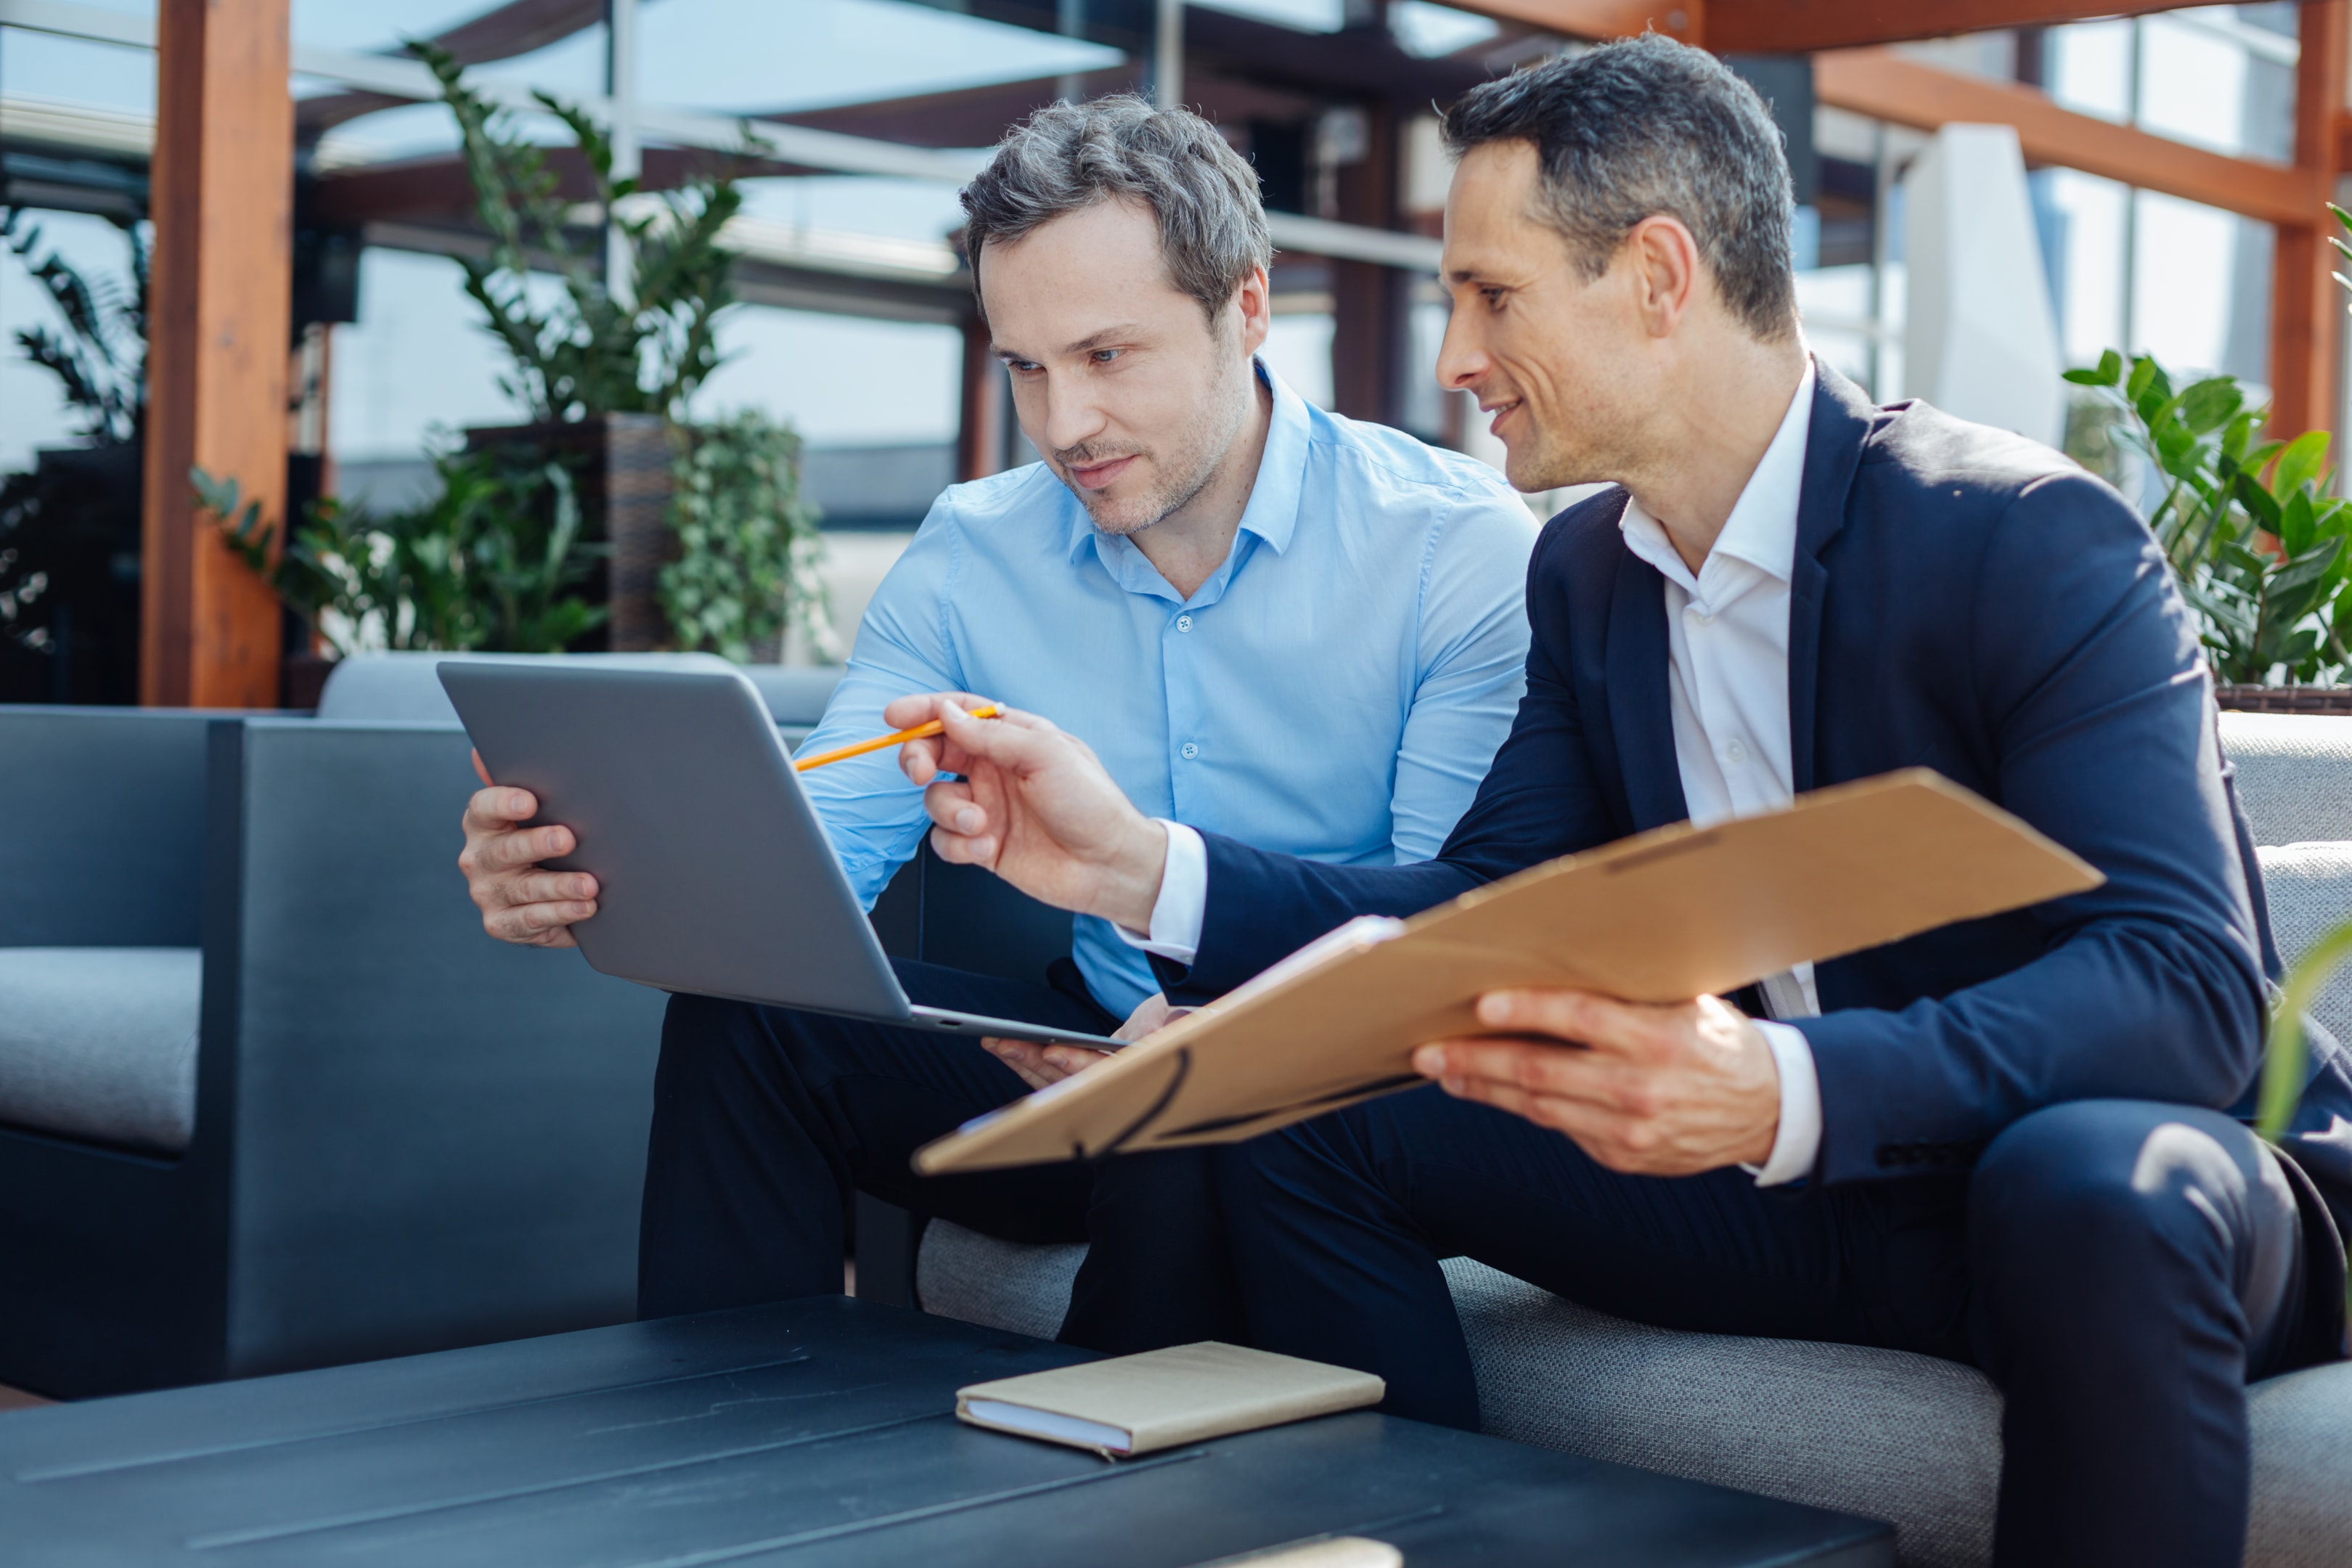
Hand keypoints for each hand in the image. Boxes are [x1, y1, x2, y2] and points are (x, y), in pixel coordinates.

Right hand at [457, 749, 598, 947]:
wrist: (548, 894)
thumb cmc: (544, 839)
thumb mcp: (539, 811)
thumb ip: (522, 779)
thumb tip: (486, 750)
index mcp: (482, 823)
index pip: (483, 808)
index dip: (503, 804)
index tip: (529, 801)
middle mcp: (478, 858)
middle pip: (504, 851)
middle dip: (537, 844)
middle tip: (568, 839)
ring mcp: (488, 894)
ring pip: (523, 889)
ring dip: (559, 886)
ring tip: (590, 884)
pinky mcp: (501, 924)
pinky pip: (530, 921)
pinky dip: (560, 914)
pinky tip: (585, 907)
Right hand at [890, 693, 1166, 929]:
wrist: (1108, 865)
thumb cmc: (1091, 803)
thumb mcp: (1044, 753)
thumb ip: (990, 733)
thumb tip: (947, 713)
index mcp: (1013, 738)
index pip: (958, 714)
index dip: (924, 711)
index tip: (895, 717)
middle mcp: (995, 770)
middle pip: (935, 753)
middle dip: (918, 758)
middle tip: (919, 771)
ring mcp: (987, 807)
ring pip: (936, 800)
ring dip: (948, 812)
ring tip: (981, 825)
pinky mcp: (983, 844)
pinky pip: (945, 840)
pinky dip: (958, 844)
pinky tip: (986, 849)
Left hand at [981, 992, 1190, 1091]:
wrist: (1190, 1032)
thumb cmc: (1192, 1022)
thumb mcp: (1194, 1017)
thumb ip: (1181, 1023)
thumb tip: (1171, 1028)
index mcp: (1142, 1073)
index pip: (1105, 1073)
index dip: (1078, 1063)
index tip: (1054, 1049)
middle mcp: (1117, 1088)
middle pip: (1068, 1082)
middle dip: (1033, 1062)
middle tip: (1002, 1043)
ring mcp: (1099, 1088)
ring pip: (1053, 1083)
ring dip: (1022, 1063)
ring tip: (993, 1042)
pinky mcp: (1086, 1080)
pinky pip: (1050, 1079)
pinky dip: (1028, 1065)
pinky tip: (1006, 1049)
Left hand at [1412, 990, 1780, 1174]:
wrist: (1769, 1108)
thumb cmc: (1715, 1039)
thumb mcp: (1683, 1003)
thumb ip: (1625, 993)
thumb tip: (1550, 963)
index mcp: (1658, 1038)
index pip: (1580, 1019)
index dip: (1527, 1011)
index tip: (1482, 1004)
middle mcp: (1640, 1089)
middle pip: (1542, 1072)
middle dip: (1476, 1060)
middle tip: (1429, 1051)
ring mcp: (1629, 1131)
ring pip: (1539, 1108)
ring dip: (1484, 1089)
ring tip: (1445, 1072)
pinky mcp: (1622, 1156)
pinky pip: (1561, 1128)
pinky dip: (1522, 1109)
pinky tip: (1490, 1092)